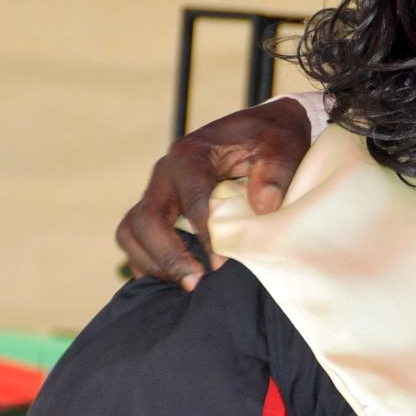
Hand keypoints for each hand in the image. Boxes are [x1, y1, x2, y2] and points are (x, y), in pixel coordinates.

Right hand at [114, 96, 316, 289]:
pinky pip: (137, 239)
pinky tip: (180, 280)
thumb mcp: (283, 146)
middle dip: (167, 255)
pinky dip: (151, 262)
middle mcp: (166, 173)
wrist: (263, 130)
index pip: (191, 200)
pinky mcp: (159, 209)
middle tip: (195, 284)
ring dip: (153, 262)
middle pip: (146, 219)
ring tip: (187, 286)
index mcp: (191, 155)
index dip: (204, 236)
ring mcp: (158, 192)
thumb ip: (276, 173)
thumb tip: (263, 206)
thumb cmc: (273, 138)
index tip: (222, 265)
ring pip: (132, 231)